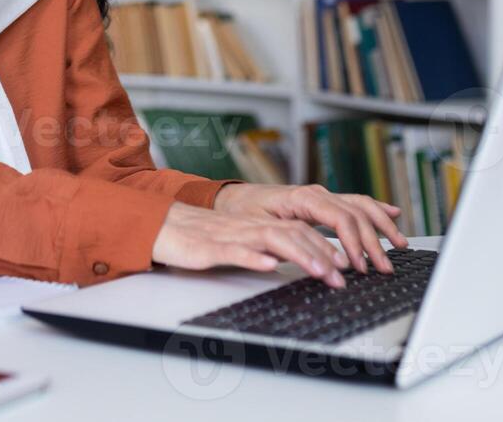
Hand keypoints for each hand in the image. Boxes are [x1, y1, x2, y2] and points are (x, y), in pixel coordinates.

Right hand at [151, 202, 347, 287]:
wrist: (160, 227)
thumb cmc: (196, 237)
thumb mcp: (236, 242)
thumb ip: (261, 247)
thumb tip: (289, 258)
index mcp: (254, 226)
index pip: (296, 230)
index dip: (322, 246)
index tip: (343, 265)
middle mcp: (247, 228)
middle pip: (291, 234)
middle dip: (320, 254)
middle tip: (341, 276)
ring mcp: (229, 237)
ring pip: (270, 239)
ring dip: (299, 255)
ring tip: (319, 271)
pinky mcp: (208, 248)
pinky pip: (233, 250)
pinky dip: (253, 257)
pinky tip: (268, 265)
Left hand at [213, 183, 407, 273]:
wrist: (232, 198)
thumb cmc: (243, 212)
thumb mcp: (259, 228)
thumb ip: (286, 242)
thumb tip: (312, 260)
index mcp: (303, 197)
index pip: (340, 218)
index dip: (354, 242)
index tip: (359, 266)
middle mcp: (317, 194)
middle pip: (355, 215)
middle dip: (373, 243)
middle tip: (383, 268)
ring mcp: (322, 196)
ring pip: (361, 206)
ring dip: (382, 226)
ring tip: (399, 246)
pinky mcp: (323, 202)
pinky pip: (356, 202)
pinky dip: (376, 209)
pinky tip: (393, 214)